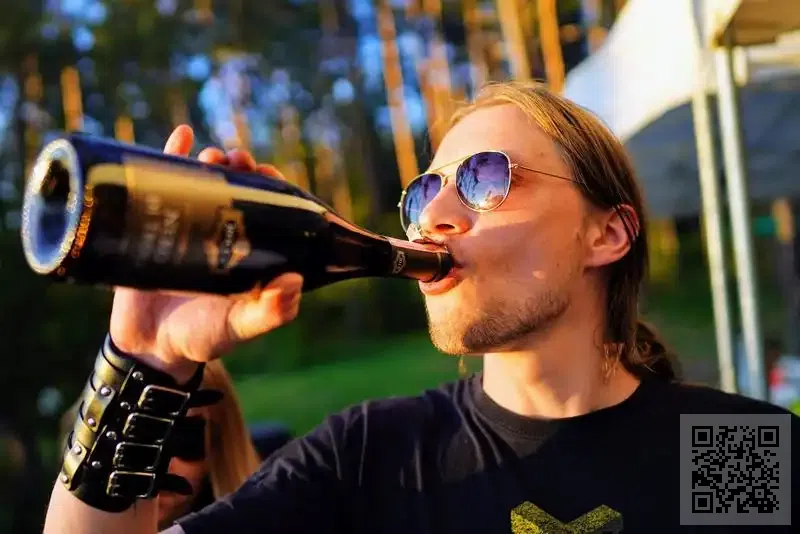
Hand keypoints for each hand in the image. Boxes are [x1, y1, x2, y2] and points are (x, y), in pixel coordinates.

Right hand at [108, 125, 303, 380]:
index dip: (271, 186)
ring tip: (213, 154)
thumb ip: (270, 312)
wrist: (149, 348)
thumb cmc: (202, 337)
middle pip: (235, 189)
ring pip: (202, 182)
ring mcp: (188, 228)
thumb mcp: (241, 326)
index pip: (266, 208)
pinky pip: (160, 184)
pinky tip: (182, 134)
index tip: (269, 172)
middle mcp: (221, 235)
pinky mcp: (152, 226)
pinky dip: (170, 156)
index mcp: (249, 251)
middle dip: (242, 167)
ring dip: (211, 160)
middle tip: (240, 158)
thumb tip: (293, 281)